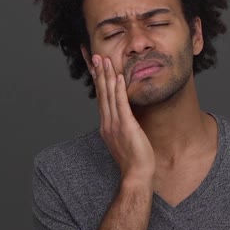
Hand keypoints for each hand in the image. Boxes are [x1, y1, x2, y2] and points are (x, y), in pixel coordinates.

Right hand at [89, 55, 155, 183]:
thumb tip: (125, 114)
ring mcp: (114, 124)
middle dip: (98, 73)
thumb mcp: (125, 138)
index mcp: (106, 124)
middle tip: (94, 55)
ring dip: (106, 76)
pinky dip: (119, 89)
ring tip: (104, 59)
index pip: (100, 97)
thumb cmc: (134, 159)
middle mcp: (107, 122)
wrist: (136, 174)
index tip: (93, 66)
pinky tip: (118, 76)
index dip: (97, 80)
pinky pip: (121, 104)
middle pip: (101, 93)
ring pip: (108, 95)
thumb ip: (122, 124)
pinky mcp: (125, 126)